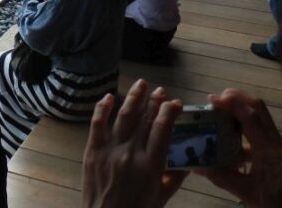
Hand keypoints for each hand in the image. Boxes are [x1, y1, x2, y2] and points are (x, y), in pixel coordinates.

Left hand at [81, 80, 185, 207]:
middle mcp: (131, 153)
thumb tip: (188, 160)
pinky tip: (109, 96)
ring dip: (134, 97)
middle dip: (154, 101)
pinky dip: (102, 108)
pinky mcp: (92, 150)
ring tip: (141, 84)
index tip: (176, 103)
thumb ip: (175, 177)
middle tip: (160, 90)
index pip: (162, 129)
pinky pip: (97, 123)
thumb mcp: (162, 197)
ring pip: (124, 116)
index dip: (170, 112)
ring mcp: (110, 149)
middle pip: (144, 119)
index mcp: (150, 165)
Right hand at [202, 89, 281, 207]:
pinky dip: (249, 127)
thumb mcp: (249, 194)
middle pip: (257, 107)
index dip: (229, 103)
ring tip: (226, 116)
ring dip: (243, 110)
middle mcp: (275, 140)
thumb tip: (200, 167)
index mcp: (266, 149)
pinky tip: (240, 142)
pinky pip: (264, 130)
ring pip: (262, 116)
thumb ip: (225, 179)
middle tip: (219, 100)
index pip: (248, 116)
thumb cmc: (281, 201)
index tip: (212, 99)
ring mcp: (280, 144)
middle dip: (237, 97)